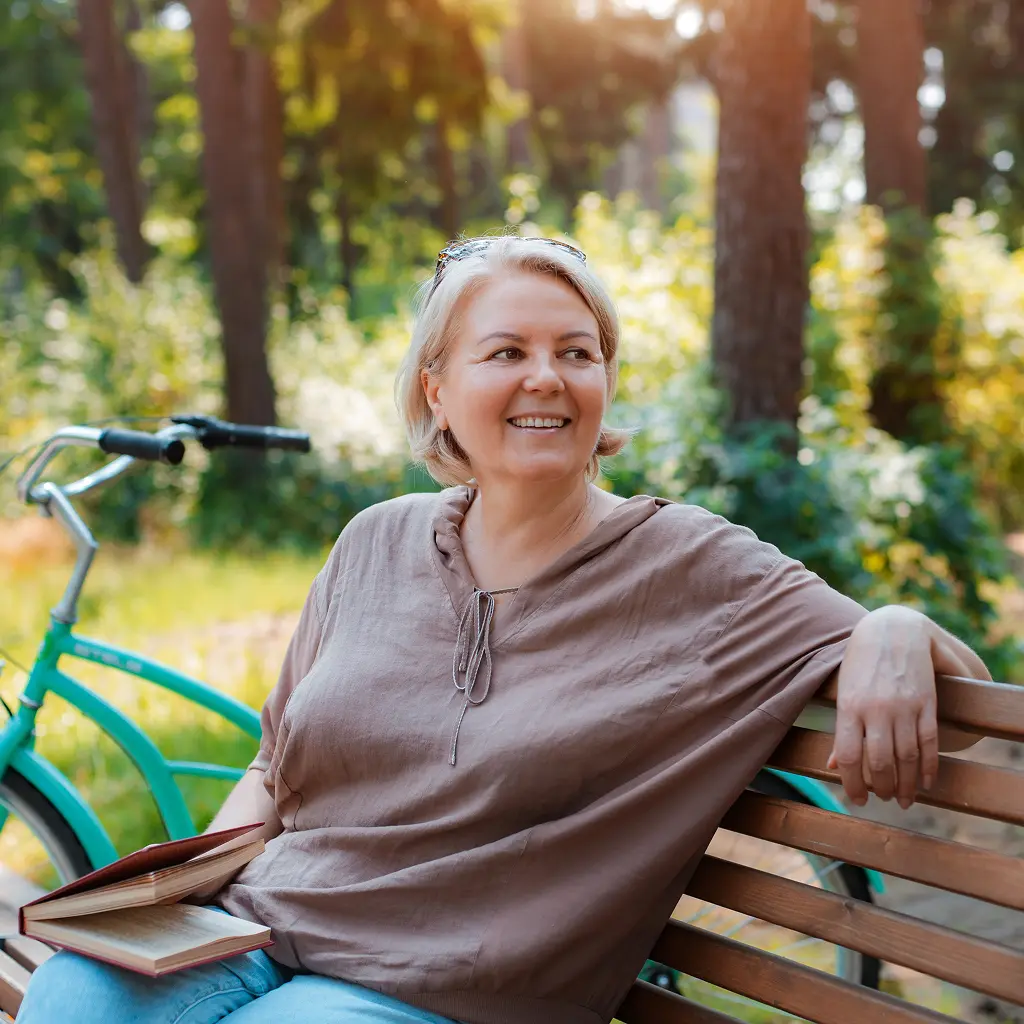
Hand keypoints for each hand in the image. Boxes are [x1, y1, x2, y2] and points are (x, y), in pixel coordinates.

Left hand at [827, 606, 939, 808]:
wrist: (893, 629)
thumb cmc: (861, 664)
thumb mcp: (844, 692)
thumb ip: (841, 730)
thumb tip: (832, 766)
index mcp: (849, 707)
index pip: (849, 757)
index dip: (852, 785)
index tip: (858, 800)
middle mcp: (876, 709)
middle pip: (880, 762)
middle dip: (882, 788)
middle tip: (884, 798)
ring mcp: (903, 706)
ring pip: (906, 758)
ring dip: (907, 785)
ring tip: (904, 799)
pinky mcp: (927, 702)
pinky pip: (929, 743)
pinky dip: (928, 768)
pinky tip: (926, 782)